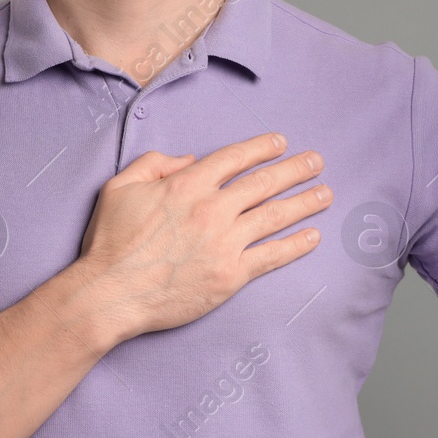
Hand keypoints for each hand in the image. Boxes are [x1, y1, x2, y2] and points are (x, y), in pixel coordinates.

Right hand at [74, 133, 329, 340]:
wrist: (111, 294)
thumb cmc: (111, 242)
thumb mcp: (119, 187)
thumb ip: (154, 164)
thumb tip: (189, 159)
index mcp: (187, 185)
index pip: (234, 158)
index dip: (261, 148)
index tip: (281, 143)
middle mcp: (212, 209)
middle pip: (263, 183)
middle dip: (295, 169)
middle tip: (316, 162)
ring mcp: (225, 243)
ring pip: (275, 216)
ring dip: (305, 202)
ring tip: (326, 193)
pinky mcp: (231, 275)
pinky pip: (272, 256)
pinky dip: (296, 245)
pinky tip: (313, 236)